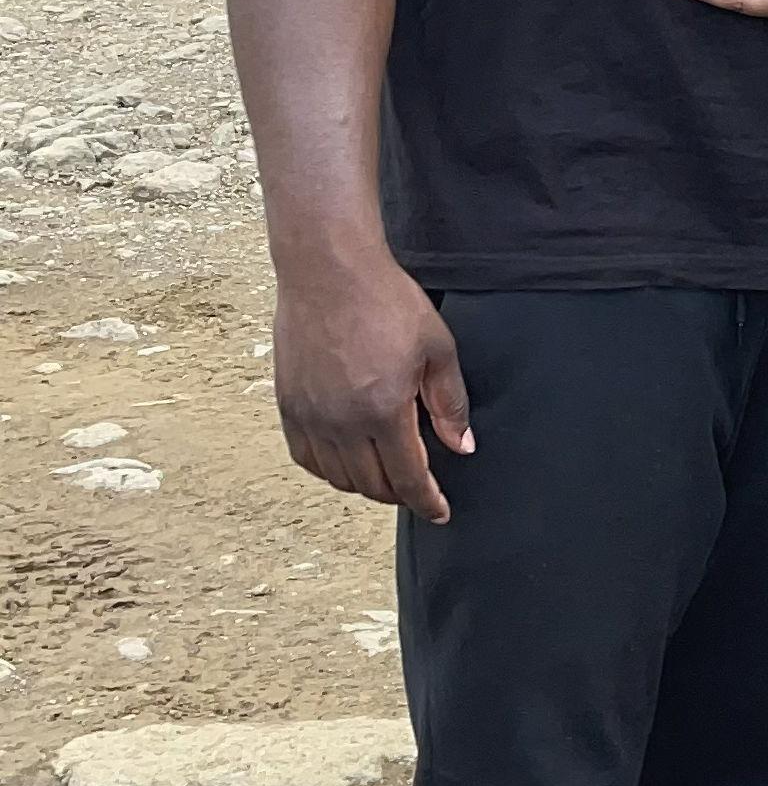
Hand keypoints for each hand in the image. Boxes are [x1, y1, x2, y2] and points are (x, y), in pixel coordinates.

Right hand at [273, 246, 473, 519]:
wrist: (329, 272)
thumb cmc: (386, 303)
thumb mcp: (438, 351)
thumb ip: (450, 404)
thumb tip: (462, 446)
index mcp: (383, 410)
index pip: (407, 477)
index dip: (427, 501)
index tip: (439, 512)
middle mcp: (341, 421)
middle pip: (371, 484)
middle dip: (400, 494)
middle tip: (418, 489)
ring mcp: (309, 415)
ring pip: (336, 477)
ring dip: (364, 485)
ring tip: (387, 475)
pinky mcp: (287, 404)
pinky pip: (305, 456)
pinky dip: (328, 469)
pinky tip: (346, 460)